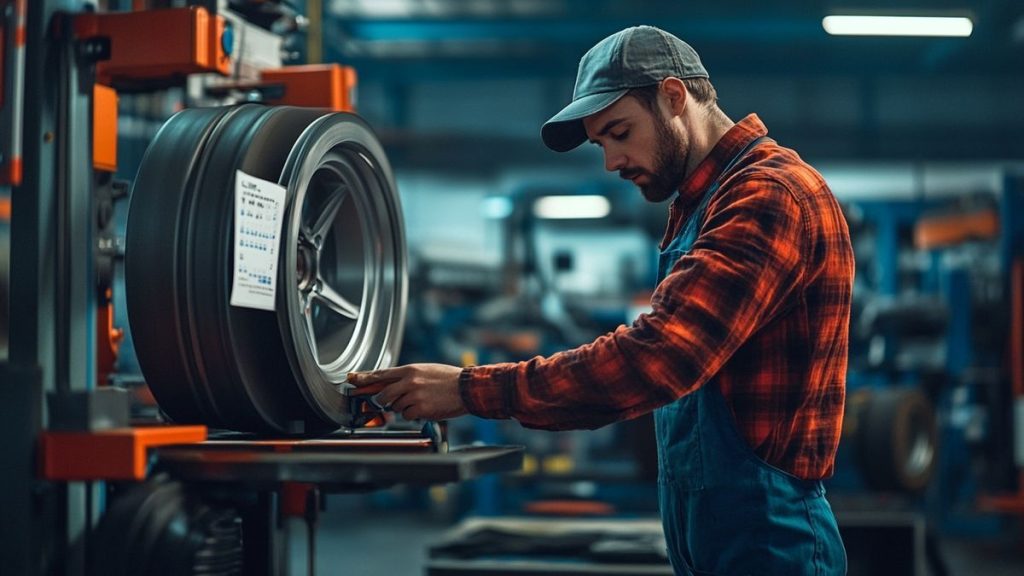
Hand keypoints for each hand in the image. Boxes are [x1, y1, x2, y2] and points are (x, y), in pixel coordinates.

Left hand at [347, 363, 467, 420]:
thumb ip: (408, 376)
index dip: (364, 378)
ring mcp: (413, 396)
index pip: (381, 374)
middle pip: (383, 395)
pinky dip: (414, 415)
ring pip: (395, 407)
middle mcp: (409, 382)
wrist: (467, 388)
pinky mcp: (420, 409)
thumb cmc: (449, 379)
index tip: (352, 379)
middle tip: (395, 402)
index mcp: (410, 370)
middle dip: (384, 401)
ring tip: (422, 401)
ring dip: (405, 408)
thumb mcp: (426, 370)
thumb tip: (391, 385)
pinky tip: (427, 408)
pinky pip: (407, 416)